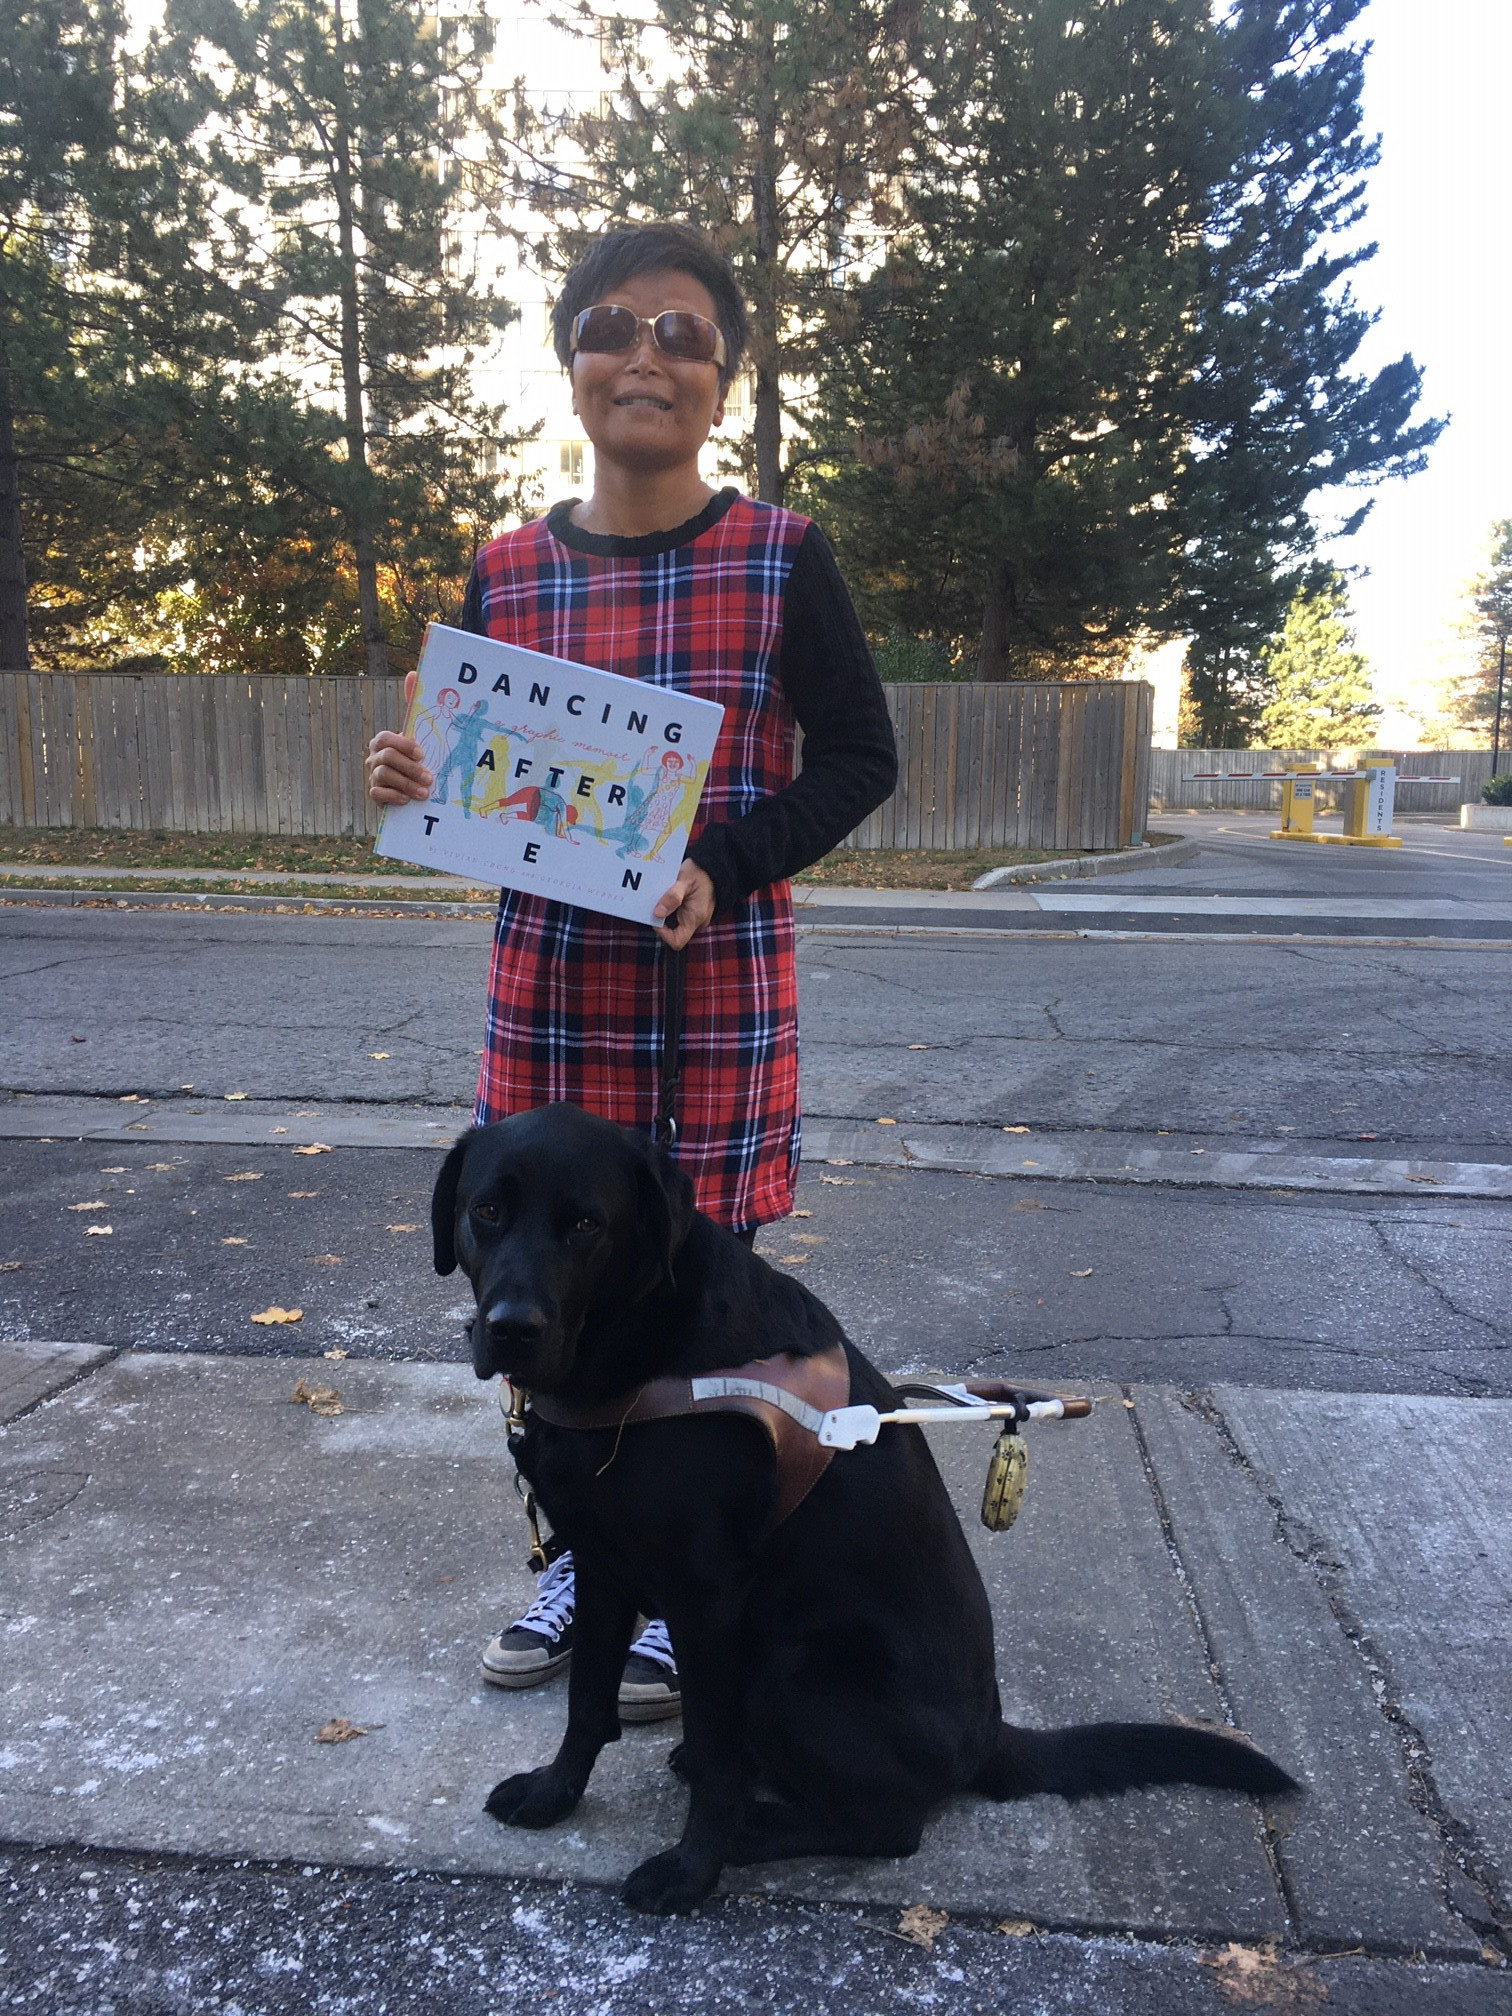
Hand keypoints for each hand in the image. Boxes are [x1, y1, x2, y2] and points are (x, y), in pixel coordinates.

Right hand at [365, 670, 431, 803]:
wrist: (416, 786)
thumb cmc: (418, 756)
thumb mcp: (419, 732)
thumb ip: (414, 705)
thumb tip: (413, 672)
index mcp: (383, 742)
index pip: (385, 738)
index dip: (402, 745)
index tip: (422, 753)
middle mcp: (375, 758)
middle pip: (385, 758)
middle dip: (408, 768)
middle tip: (429, 778)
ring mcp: (373, 776)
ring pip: (382, 776)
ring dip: (405, 784)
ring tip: (424, 793)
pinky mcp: (375, 795)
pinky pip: (377, 794)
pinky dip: (393, 797)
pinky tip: (408, 800)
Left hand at [652, 861, 715, 949]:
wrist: (713, 866)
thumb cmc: (700, 871)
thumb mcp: (685, 880)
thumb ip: (672, 897)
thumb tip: (658, 913)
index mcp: (695, 917)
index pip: (677, 941)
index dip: (663, 934)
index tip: (655, 916)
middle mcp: (696, 921)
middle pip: (673, 932)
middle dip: (661, 920)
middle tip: (656, 903)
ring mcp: (695, 917)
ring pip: (674, 924)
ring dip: (665, 913)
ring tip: (662, 897)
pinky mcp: (692, 912)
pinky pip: (677, 916)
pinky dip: (669, 908)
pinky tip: (667, 896)